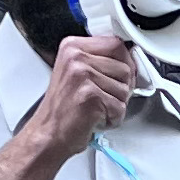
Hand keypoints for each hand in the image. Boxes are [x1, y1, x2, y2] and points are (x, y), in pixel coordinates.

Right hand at [25, 27, 141, 156]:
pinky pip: (120, 108)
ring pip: (125, 89)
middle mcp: (76, 57)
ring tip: (95, 109)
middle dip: (122, 88)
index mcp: (72, 47)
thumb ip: (100, 61)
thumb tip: (132, 61)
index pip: (116, 44)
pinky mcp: (90, 95)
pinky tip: (95, 119)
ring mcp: (82, 75)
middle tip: (103, 99)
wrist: (48, 135)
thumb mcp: (76, 73)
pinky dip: (112, 119)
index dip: (126, 64)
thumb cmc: (63, 109)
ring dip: (116, 105)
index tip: (120, 78)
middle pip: (125, 67)